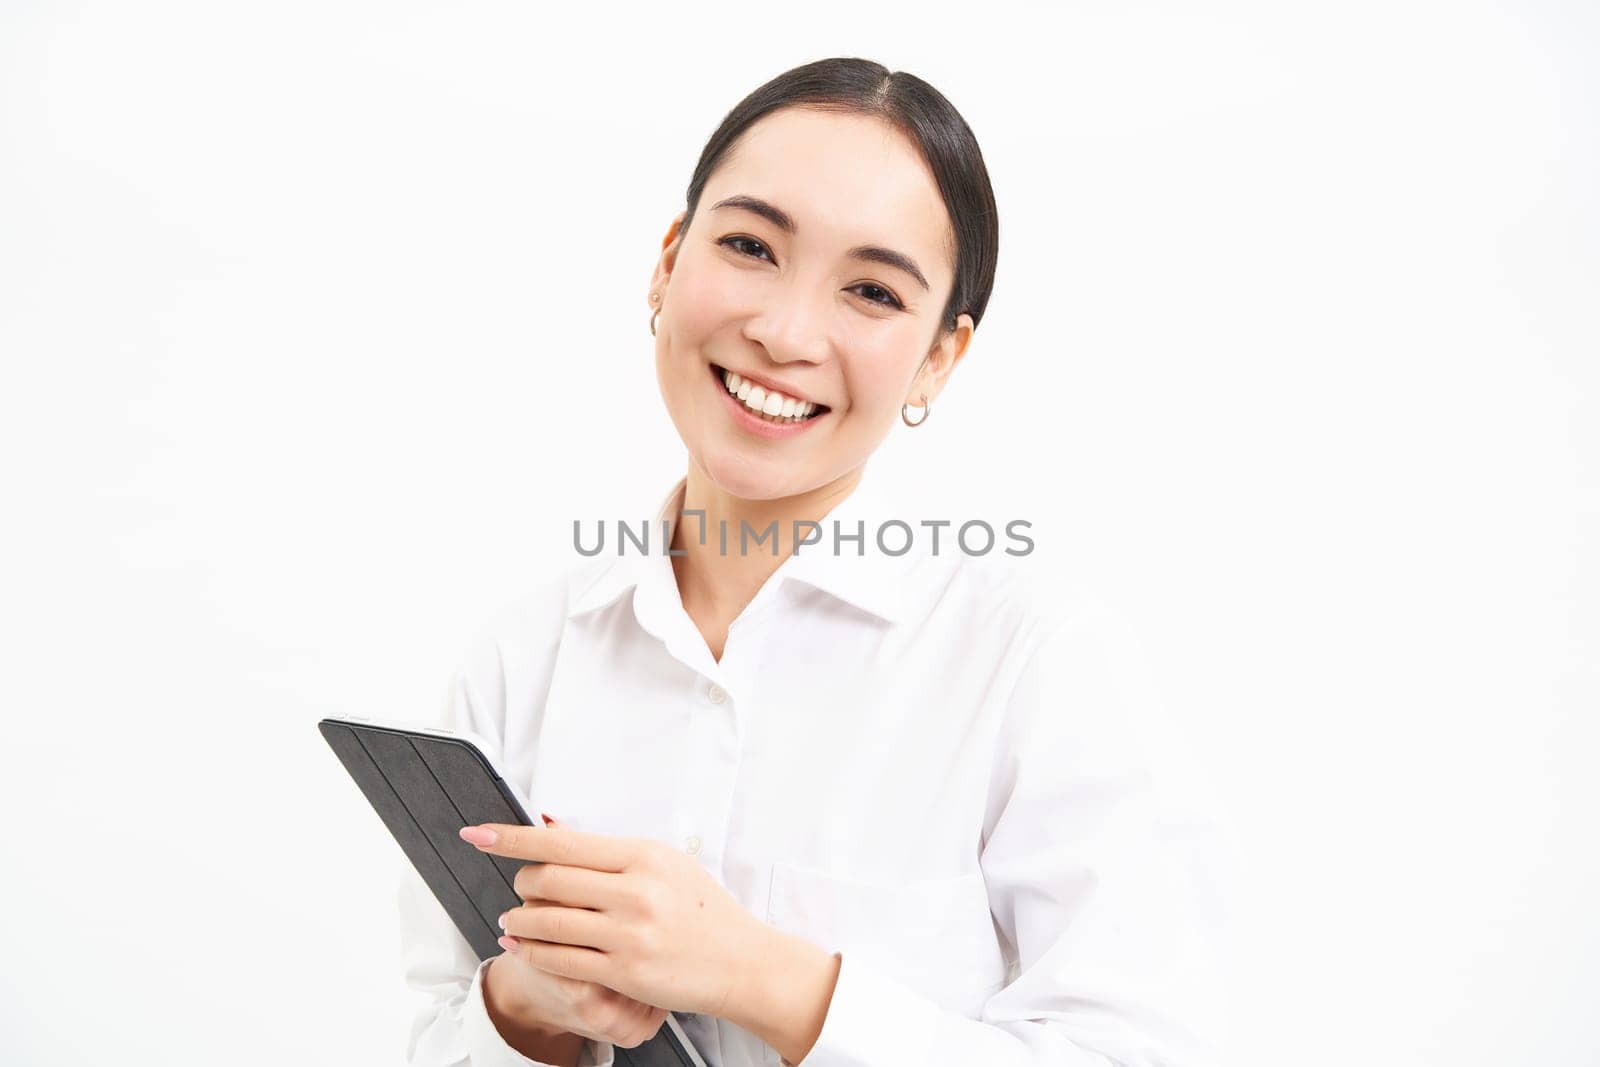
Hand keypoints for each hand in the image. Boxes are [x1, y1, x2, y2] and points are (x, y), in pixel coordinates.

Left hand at [459, 817, 770, 1018]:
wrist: (741, 960)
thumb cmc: (702, 910)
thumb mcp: (664, 864)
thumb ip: (609, 852)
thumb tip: (550, 828)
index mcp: (643, 856)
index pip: (562, 841)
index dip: (511, 838)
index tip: (477, 834)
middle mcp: (635, 891)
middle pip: (547, 879)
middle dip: (520, 882)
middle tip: (518, 886)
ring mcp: (629, 933)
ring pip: (546, 921)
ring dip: (518, 920)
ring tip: (513, 919)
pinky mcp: (624, 971)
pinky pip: (559, 959)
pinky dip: (531, 950)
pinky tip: (523, 946)